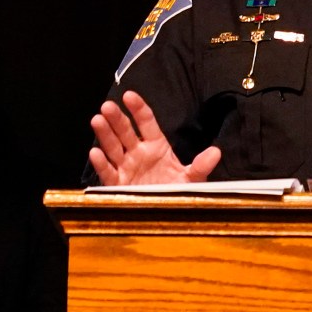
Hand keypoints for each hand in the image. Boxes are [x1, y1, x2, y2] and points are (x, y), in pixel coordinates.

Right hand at [88, 92, 218, 185]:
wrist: (169, 215)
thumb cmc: (178, 192)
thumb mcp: (192, 179)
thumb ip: (201, 165)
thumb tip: (216, 152)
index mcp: (156, 146)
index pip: (146, 122)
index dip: (138, 108)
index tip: (129, 96)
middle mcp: (139, 153)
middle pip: (125, 131)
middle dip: (116, 118)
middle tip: (108, 106)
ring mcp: (127, 167)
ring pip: (113, 147)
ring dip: (105, 134)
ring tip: (97, 120)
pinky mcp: (118, 185)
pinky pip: (108, 173)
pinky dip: (101, 163)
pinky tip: (95, 152)